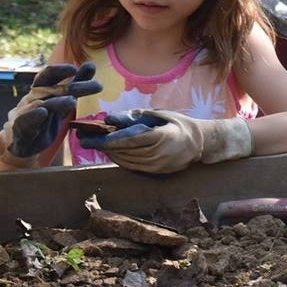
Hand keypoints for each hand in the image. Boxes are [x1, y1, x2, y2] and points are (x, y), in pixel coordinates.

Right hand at [0, 63, 101, 166]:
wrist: (20, 143)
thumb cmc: (43, 119)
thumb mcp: (62, 101)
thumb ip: (75, 84)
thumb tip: (91, 65)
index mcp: (41, 90)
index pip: (48, 75)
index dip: (60, 70)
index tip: (76, 69)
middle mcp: (32, 98)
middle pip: (51, 89)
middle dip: (72, 87)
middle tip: (97, 86)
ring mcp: (24, 112)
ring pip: (40, 104)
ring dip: (56, 102)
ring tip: (72, 101)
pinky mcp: (20, 128)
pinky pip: (25, 120)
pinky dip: (33, 115)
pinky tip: (43, 112)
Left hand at [75, 109, 253, 172]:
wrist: (200, 144)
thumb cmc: (179, 124)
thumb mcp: (160, 114)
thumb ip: (137, 116)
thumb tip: (112, 119)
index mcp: (161, 138)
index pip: (130, 140)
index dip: (111, 140)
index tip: (94, 138)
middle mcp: (159, 155)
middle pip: (125, 152)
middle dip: (104, 147)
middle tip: (85, 140)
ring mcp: (158, 166)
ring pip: (127, 162)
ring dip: (109, 154)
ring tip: (95, 145)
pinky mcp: (156, 172)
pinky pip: (133, 167)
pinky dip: (120, 160)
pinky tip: (111, 153)